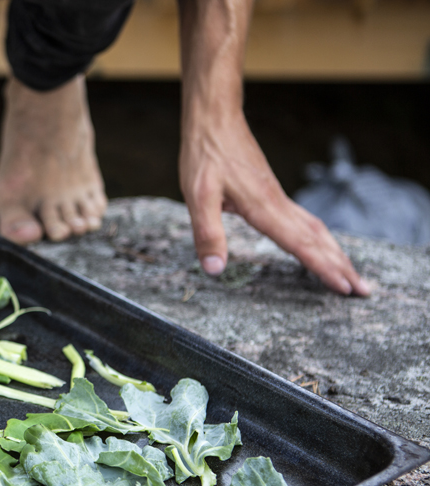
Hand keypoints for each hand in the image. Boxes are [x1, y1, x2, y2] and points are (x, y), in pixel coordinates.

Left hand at [179, 110, 369, 295]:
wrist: (214, 119)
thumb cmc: (204, 155)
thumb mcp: (197, 196)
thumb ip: (207, 234)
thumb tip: (214, 270)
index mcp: (262, 208)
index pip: (300, 245)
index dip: (322, 268)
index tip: (344, 288)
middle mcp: (277, 204)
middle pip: (318, 239)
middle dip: (341, 266)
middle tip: (364, 290)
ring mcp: (277, 197)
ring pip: (316, 229)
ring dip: (335, 252)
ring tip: (352, 273)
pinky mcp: (272, 193)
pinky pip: (305, 220)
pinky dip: (320, 238)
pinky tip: (321, 244)